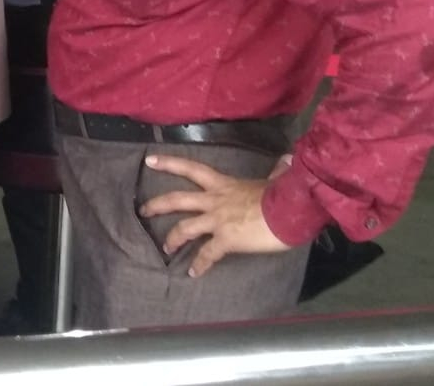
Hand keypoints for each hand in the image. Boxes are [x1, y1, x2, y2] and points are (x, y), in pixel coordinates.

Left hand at [139, 154, 293, 277]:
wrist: (290, 210)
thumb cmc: (283, 194)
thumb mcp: (274, 179)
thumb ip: (276, 171)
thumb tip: (287, 160)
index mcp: (223, 184)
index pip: (191, 168)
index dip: (169, 163)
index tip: (149, 160)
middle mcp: (214, 200)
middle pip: (177, 199)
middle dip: (157, 205)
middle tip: (142, 210)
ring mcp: (217, 220)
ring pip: (184, 228)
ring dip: (172, 238)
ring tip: (165, 248)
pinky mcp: (226, 239)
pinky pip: (207, 254)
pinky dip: (199, 264)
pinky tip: (193, 273)